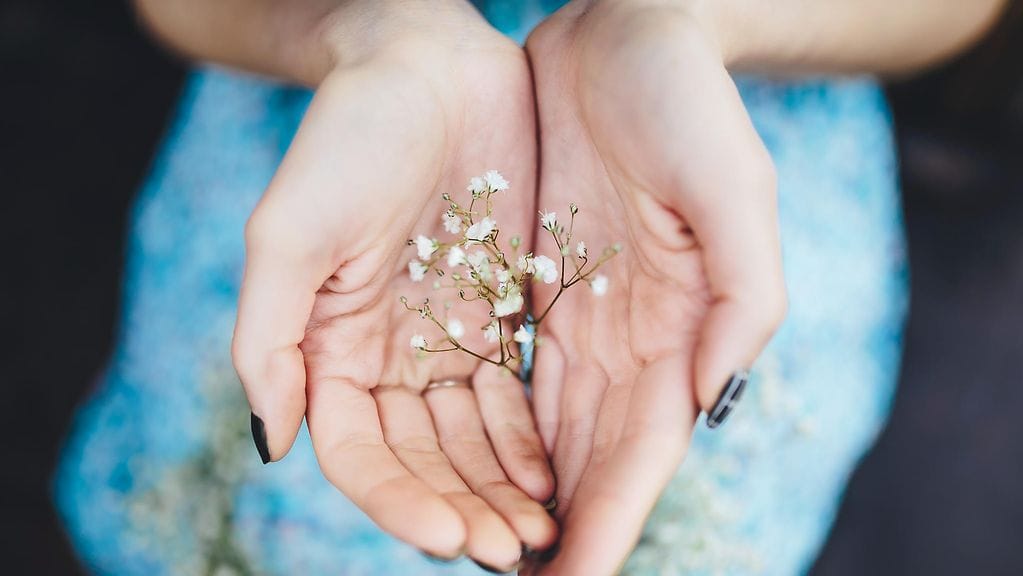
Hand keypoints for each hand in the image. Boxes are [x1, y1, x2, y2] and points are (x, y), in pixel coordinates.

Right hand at [231, 2, 554, 568]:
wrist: (428, 67)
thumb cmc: (349, 136)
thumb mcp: (290, 231)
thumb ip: (270, 338)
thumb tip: (272, 442)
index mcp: (329, 347)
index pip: (358, 453)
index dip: (398, 502)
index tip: (448, 537)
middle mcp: (388, 355)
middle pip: (421, 460)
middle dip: (461, 510)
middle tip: (509, 552)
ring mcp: (445, 338)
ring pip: (470, 440)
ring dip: (499, 490)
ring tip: (539, 534)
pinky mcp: (498, 315)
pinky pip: (513, 395)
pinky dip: (529, 439)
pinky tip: (555, 476)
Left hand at [523, 1, 785, 572]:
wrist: (625, 36)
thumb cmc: (685, 104)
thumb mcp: (733, 187)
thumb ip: (745, 297)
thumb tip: (712, 403)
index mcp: (683, 328)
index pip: (643, 450)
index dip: (612, 520)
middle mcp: (633, 337)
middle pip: (594, 458)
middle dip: (564, 528)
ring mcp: (584, 315)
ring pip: (551, 430)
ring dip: (526, 496)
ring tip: (488, 554)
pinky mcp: (538, 287)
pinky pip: (516, 375)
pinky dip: (500, 430)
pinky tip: (473, 471)